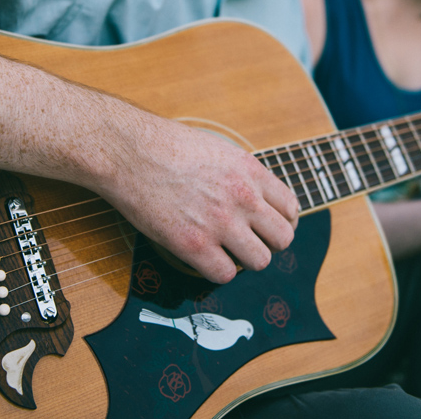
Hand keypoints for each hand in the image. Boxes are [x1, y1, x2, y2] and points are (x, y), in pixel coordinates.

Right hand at [93, 112, 299, 284]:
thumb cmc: (166, 145)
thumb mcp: (218, 148)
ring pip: (260, 261)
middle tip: (248, 241)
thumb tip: (255, 194)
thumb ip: (241, 173)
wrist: (130, 152)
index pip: (290, 208)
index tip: (267, 226)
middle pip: (283, 239)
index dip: (282, 221)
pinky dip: (217, 271)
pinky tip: (205, 258)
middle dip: (268, 243)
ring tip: (226, 250)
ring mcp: (220, 223)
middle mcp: (242, 198)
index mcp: (250, 171)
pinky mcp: (193, 245)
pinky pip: (225, 274)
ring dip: (245, 260)